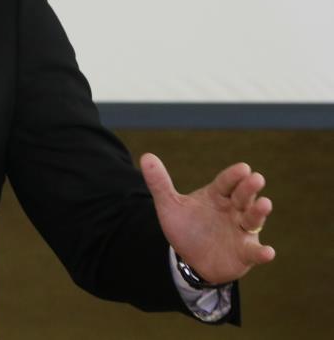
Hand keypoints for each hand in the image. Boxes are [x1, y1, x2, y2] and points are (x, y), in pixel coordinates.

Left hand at [140, 153, 274, 284]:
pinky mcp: (244, 252)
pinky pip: (254, 252)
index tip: (243, 167)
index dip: (233, 175)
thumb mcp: (170, 205)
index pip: (226, 182)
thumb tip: (146, 156)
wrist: (191, 258)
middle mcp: (233, 210)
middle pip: (242, 196)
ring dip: (259, 212)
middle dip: (249, 188)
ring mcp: (241, 230)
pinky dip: (262, 252)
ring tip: (265, 203)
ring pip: (252, 219)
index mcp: (216, 196)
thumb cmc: (186, 227)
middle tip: (256, 178)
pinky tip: (268, 252)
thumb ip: (159, 183)